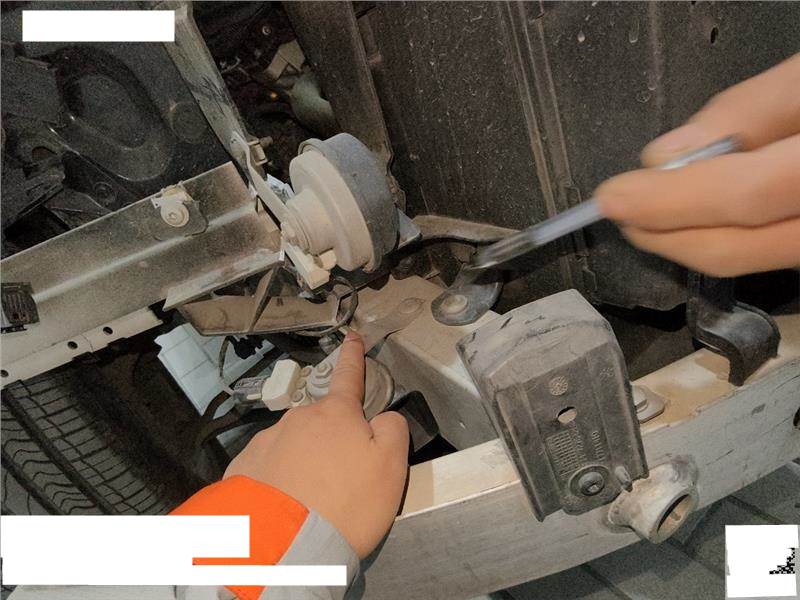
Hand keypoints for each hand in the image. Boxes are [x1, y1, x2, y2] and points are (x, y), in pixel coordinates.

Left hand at [224, 332, 408, 557]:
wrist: (286, 544)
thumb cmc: (347, 504)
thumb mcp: (392, 466)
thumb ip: (394, 430)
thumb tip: (384, 418)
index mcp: (336, 413)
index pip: (349, 376)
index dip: (353, 356)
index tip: (351, 337)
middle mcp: (298, 418)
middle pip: (323, 422)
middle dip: (333, 442)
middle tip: (344, 483)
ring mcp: (267, 441)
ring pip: (295, 446)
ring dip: (305, 465)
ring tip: (315, 503)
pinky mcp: (244, 467)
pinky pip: (270, 469)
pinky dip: (281, 482)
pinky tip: (288, 505)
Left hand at [596, 53, 799, 276]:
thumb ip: (749, 111)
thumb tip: (669, 155)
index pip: (745, 194)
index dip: (669, 200)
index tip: (614, 195)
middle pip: (741, 249)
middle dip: (665, 235)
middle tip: (623, 212)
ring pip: (756, 264)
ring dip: (691, 243)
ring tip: (652, 216)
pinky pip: (778, 257)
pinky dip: (733, 241)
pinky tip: (704, 220)